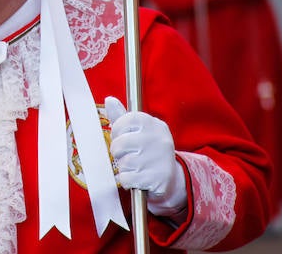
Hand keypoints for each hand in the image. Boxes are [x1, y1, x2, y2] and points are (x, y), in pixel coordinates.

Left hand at [105, 97, 186, 216]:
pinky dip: (127, 180)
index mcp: (152, 124)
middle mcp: (158, 139)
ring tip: (135, 167)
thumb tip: (109, 100)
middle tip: (127, 154)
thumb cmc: (149, 150)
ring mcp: (158, 159)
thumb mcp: (139, 130)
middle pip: (120, 144)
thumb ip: (122, 116)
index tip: (122, 137)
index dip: (117, 131)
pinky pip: (126, 178)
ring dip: (124, 168)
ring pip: (123, 163)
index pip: (123, 121)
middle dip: (118, 152)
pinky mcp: (156, 178)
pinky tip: (137, 178)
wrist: (172, 177)